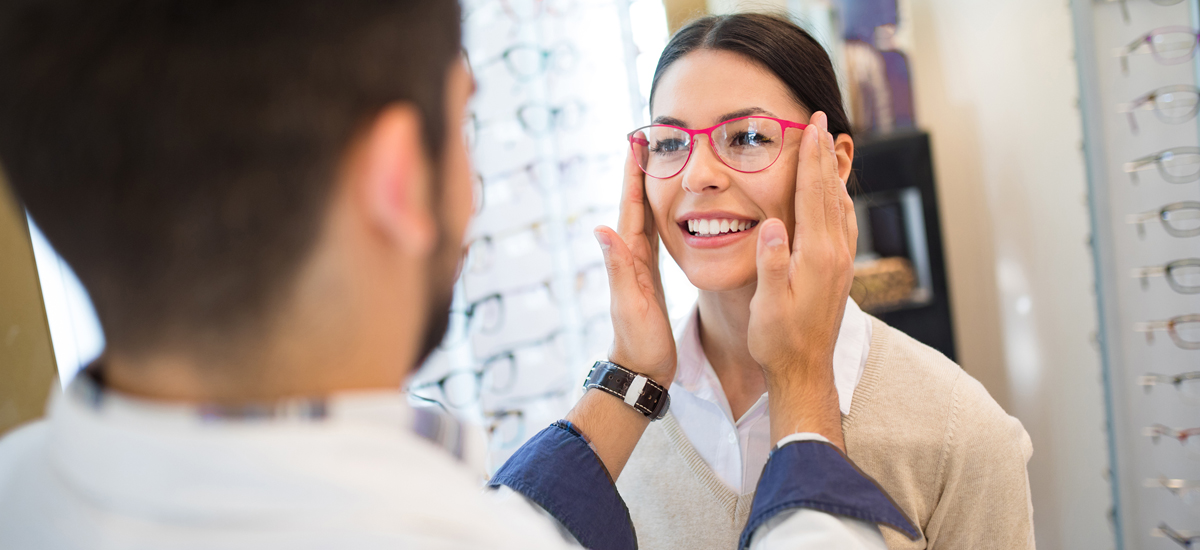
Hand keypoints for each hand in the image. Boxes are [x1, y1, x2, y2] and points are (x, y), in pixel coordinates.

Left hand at [592, 151, 676, 386]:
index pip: (630, 207)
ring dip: (650, 188)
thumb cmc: (637, 341)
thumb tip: (601, 228)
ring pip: (647, 217)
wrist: (642, 369)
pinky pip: (656, 236)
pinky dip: (661, 216)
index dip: (633, 174)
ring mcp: (641, 266)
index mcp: (629, 257)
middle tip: (648, 138)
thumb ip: (617, 268)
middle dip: (641, 171)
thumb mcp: (630, 303)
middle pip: (637, 204)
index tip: (636, 140)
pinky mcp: (653, 276)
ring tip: (659, 161)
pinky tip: (669, 209)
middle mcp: (632, 256)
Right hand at [747, 111, 856, 449]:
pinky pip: (841, 222)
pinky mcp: (838, 270)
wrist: (804, 370)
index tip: (809, 126)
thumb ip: (772, 264)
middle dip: (823, 154)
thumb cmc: (779, 340)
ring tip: (827, 146)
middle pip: (829, 192)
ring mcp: (840, 262)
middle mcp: (835, 254)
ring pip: (839, 205)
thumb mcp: (768, 305)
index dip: (810, 158)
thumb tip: (773, 226)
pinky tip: (832, 193)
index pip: (812, 195)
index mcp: (817, 256)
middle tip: (820, 120)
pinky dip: (835, 197)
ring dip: (831, 173)